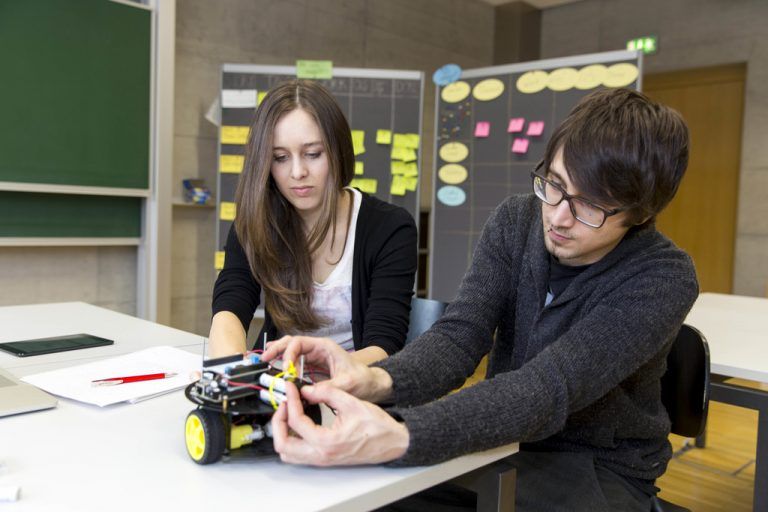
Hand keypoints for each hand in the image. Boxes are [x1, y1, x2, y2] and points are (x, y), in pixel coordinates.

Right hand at [261, 335, 391, 402]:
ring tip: (265, 360)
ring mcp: (315, 359)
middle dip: (277, 348)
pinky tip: (277, 369)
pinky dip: (285, 366)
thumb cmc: (363, 380)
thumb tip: (306, 393)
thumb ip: (327, 387)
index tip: (285, 368)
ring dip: (278, 355)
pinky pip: (296, 364)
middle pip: (292, 343)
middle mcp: (318, 350)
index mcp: (325, 347)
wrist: (372, 385)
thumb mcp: (347, 384)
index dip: (289, 354)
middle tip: (264, 358)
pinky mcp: (314, 369)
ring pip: (292, 352)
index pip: (299, 343)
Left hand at [272, 381, 408, 465]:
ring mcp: (321, 460)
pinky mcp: (324, 459)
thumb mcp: (351, 402)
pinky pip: (298, 454)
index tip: (292, 388)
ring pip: (288, 454)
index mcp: (326, 442)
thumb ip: (326, 393)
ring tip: (289, 413)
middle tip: (284, 404)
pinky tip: (299, 423)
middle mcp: (320, 455)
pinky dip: (292, 439)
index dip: (291, 401)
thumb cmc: (377, 426)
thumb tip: (306, 389)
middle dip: (278, 422)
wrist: (392, 442)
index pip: (296, 421)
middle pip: (283, 445)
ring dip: (283, 433)